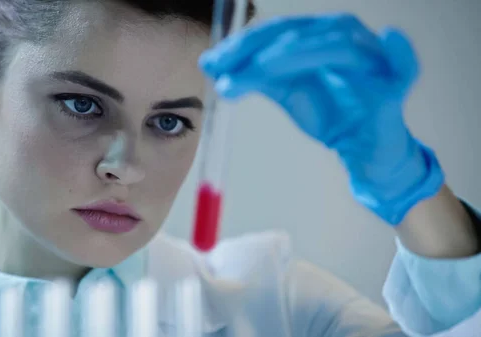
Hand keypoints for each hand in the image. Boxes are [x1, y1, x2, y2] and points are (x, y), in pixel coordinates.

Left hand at [199, 14, 444, 224]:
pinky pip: (401, 70)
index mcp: (320, 36)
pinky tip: (393, 40)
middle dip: (257, 48)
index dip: (242, 45)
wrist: (361, 149)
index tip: (210, 63)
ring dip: (293, 55)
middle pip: (300, 32)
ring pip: (333, 46)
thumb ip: (253, 76)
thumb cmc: (329, 113)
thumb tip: (210, 66)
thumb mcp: (285, 90)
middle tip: (222, 67)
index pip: (278, 31)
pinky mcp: (391, 89)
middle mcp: (347, 39)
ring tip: (258, 70)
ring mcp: (371, 61)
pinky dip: (401, 55)